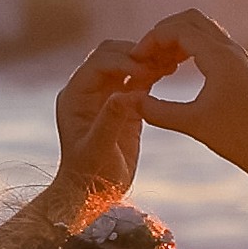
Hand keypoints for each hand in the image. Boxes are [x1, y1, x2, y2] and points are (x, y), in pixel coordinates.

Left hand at [40, 33, 171, 225]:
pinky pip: (139, 80)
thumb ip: (110, 120)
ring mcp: (107, 96)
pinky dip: (154, 73)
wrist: (93, 195)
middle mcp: (89, 91)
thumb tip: (127, 93)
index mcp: (76, 96)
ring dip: (146, 60)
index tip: (146, 70)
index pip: (98, 64)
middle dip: (136, 54)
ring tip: (171, 64)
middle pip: (111, 55)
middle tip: (162, 62)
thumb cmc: (90, 176)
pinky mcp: (125, 105)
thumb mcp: (98, 149)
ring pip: (127, 63)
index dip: (123, 60)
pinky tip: (171, 72)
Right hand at [133, 9, 247, 179]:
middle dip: (163, 32)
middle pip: (190, 19)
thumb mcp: (192, 124)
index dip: (152, 39)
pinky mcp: (239, 67)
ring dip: (176, 38)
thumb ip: (156, 111)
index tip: (135, 60)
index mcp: (220, 57)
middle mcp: (231, 50)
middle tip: (144, 57)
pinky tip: (175, 70)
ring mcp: (238, 56)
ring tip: (157, 64)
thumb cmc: (236, 138)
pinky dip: (189, 47)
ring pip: (201, 29)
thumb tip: (126, 99)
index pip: (178, 29)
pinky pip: (210, 42)